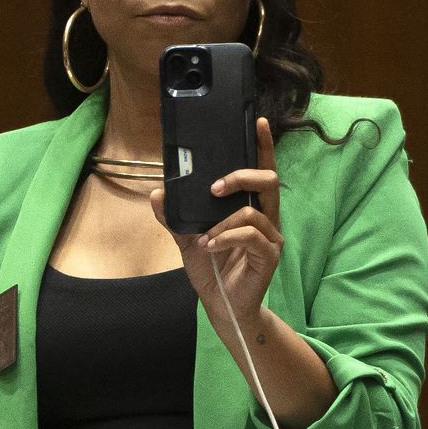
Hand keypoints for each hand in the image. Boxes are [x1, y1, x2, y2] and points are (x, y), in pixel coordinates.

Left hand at [150, 118, 282, 325]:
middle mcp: (266, 219)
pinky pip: (250, 236)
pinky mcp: (269, 256)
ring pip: (254, 211)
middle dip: (242, 177)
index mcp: (250, 208)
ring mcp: (270, 238)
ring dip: (223, 221)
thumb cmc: (212, 270)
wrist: (221, 305)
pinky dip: (226, 237)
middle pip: (268, 182)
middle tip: (215, 187)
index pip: (260, 172)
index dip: (262, 147)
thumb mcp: (187, 239)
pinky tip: (209, 246)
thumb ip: (175, 217)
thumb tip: (157, 194)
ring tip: (204, 236)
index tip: (256, 122)